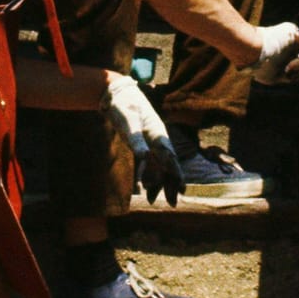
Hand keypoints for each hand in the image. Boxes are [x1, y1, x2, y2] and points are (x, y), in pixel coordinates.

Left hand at [104, 71, 179, 203]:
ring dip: (159, 183)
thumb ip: (136, 141)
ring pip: (160, 166)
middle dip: (171, 184)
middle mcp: (158, 139)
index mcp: (158, 133)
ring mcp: (151, 142)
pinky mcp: (142, 144)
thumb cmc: (124, 106)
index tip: (181, 189)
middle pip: (169, 165)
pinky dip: (149, 176)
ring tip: (154, 201)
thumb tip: (144, 159)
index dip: (176, 173)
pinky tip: (144, 188)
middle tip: (173, 204)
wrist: (117, 93)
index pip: (170, 157)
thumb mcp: (129, 122)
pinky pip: (150, 164)